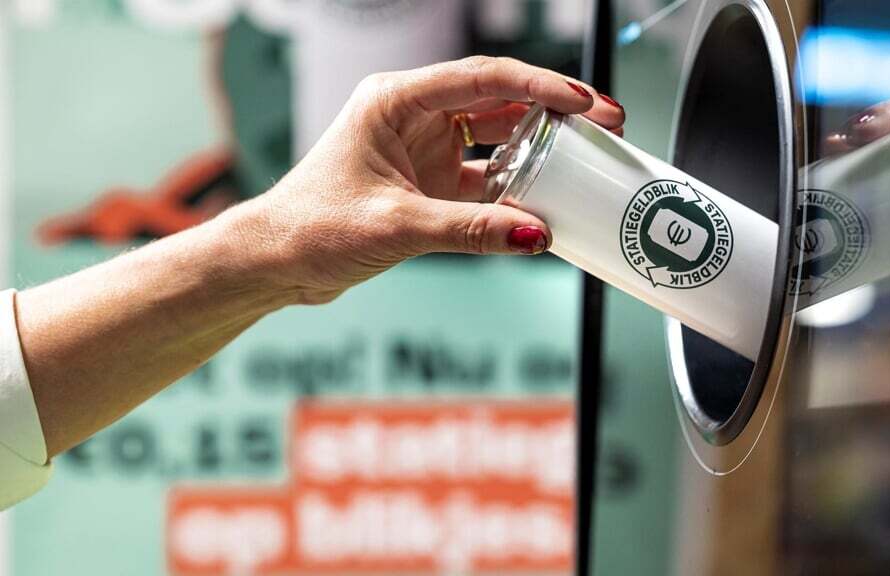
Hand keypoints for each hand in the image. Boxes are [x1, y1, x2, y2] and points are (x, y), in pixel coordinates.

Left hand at [229, 56, 624, 304]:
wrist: (276, 260)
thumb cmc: (311, 226)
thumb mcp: (397, 226)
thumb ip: (469, 230)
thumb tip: (535, 234)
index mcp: (396, 100)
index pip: (483, 79)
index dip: (542, 87)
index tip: (586, 103)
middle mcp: (413, 115)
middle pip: (500, 100)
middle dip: (556, 111)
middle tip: (606, 124)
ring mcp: (424, 147)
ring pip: (498, 137)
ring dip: (541, 148)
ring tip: (588, 157)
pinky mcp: (430, 181)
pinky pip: (486, 177)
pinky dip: (516, 189)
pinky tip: (547, 201)